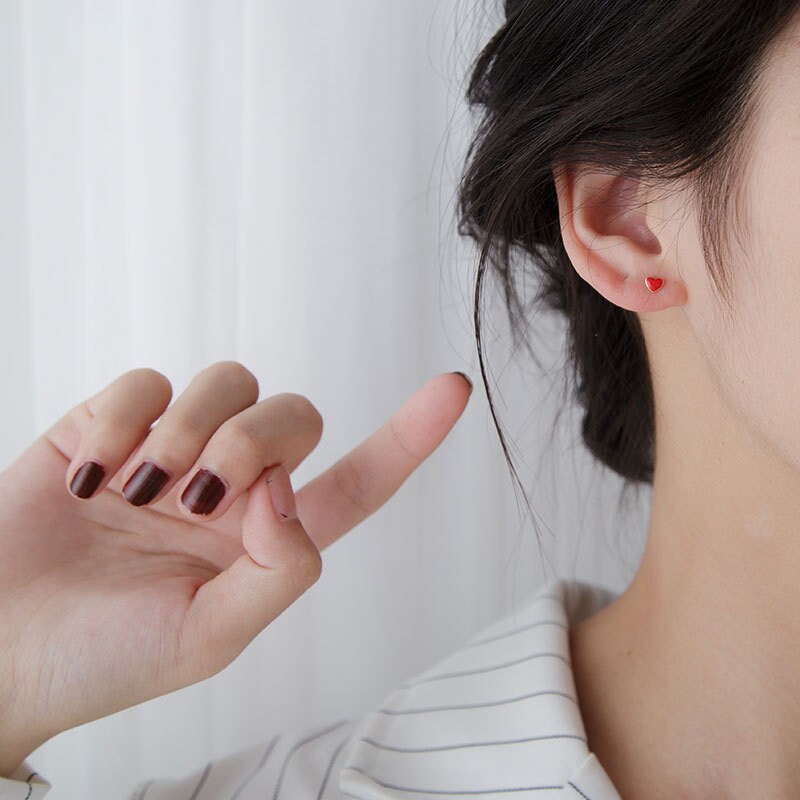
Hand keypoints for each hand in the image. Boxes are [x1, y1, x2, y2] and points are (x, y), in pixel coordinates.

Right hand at [0, 361, 471, 776]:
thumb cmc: (100, 660)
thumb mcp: (207, 639)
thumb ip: (277, 571)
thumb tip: (287, 491)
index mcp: (264, 540)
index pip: (357, 483)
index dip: (408, 437)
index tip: (454, 389)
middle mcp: (229, 487)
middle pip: (294, 414)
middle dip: (255, 439)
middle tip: (198, 497)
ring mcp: (170, 450)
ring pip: (227, 382)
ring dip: (189, 431)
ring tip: (139, 492)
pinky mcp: (108, 424)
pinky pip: (144, 381)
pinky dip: (123, 423)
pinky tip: (91, 477)